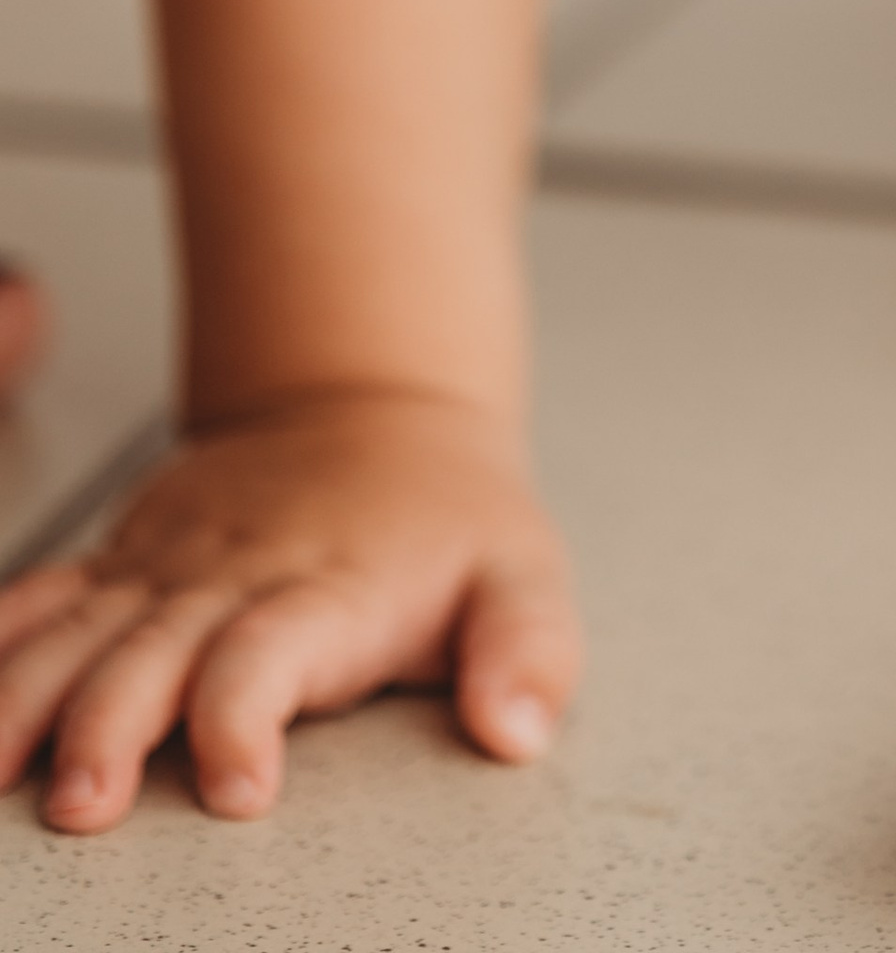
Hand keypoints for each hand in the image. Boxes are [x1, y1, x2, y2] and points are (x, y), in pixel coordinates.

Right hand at [0, 389, 577, 831]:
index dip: (249, 717)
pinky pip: (42, 594)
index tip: (239, 788)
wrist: (375, 406)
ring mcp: (166, 569)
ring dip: (27, 699)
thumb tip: (515, 730)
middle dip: (108, 728)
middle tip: (81, 804)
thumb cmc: (446, 516)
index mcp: (328, 589)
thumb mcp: (523, 573)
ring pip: (78, 630)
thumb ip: (529, 651)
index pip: (275, 652)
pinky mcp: (123, 562)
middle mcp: (232, 578)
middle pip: (154, 652)